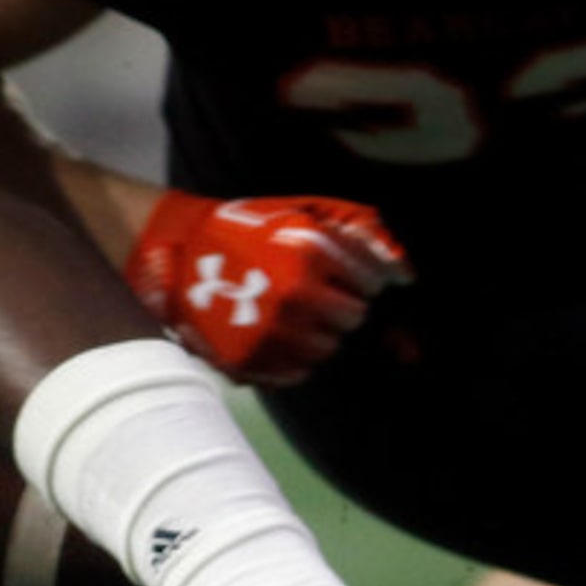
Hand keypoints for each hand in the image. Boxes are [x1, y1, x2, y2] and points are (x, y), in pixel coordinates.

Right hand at [123, 190, 409, 385]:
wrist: (179, 251)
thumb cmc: (248, 227)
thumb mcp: (302, 211)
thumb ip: (358, 231)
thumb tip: (405, 273)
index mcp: (310, 253)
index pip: (368, 283)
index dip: (356, 278)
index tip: (338, 273)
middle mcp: (294, 297)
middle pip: (351, 320)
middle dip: (339, 306)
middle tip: (315, 295)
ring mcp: (270, 333)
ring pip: (326, 350)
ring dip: (317, 333)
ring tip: (291, 314)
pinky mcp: (248, 360)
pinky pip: (296, 374)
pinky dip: (291, 358)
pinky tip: (275, 333)